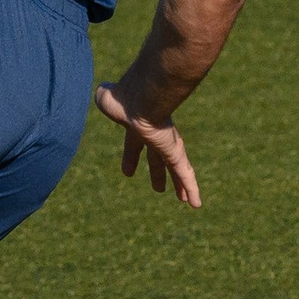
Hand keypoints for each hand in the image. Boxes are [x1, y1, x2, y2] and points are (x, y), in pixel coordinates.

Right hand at [95, 81, 200, 206]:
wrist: (141, 97)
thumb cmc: (123, 98)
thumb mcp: (106, 100)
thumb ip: (104, 99)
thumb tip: (102, 94)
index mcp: (136, 125)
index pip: (134, 144)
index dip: (131, 158)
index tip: (128, 172)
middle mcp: (155, 135)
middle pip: (158, 159)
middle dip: (157, 173)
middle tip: (159, 188)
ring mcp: (168, 144)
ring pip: (177, 169)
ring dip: (180, 185)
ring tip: (184, 200)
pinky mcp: (175, 153)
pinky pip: (185, 174)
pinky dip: (191, 188)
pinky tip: (196, 204)